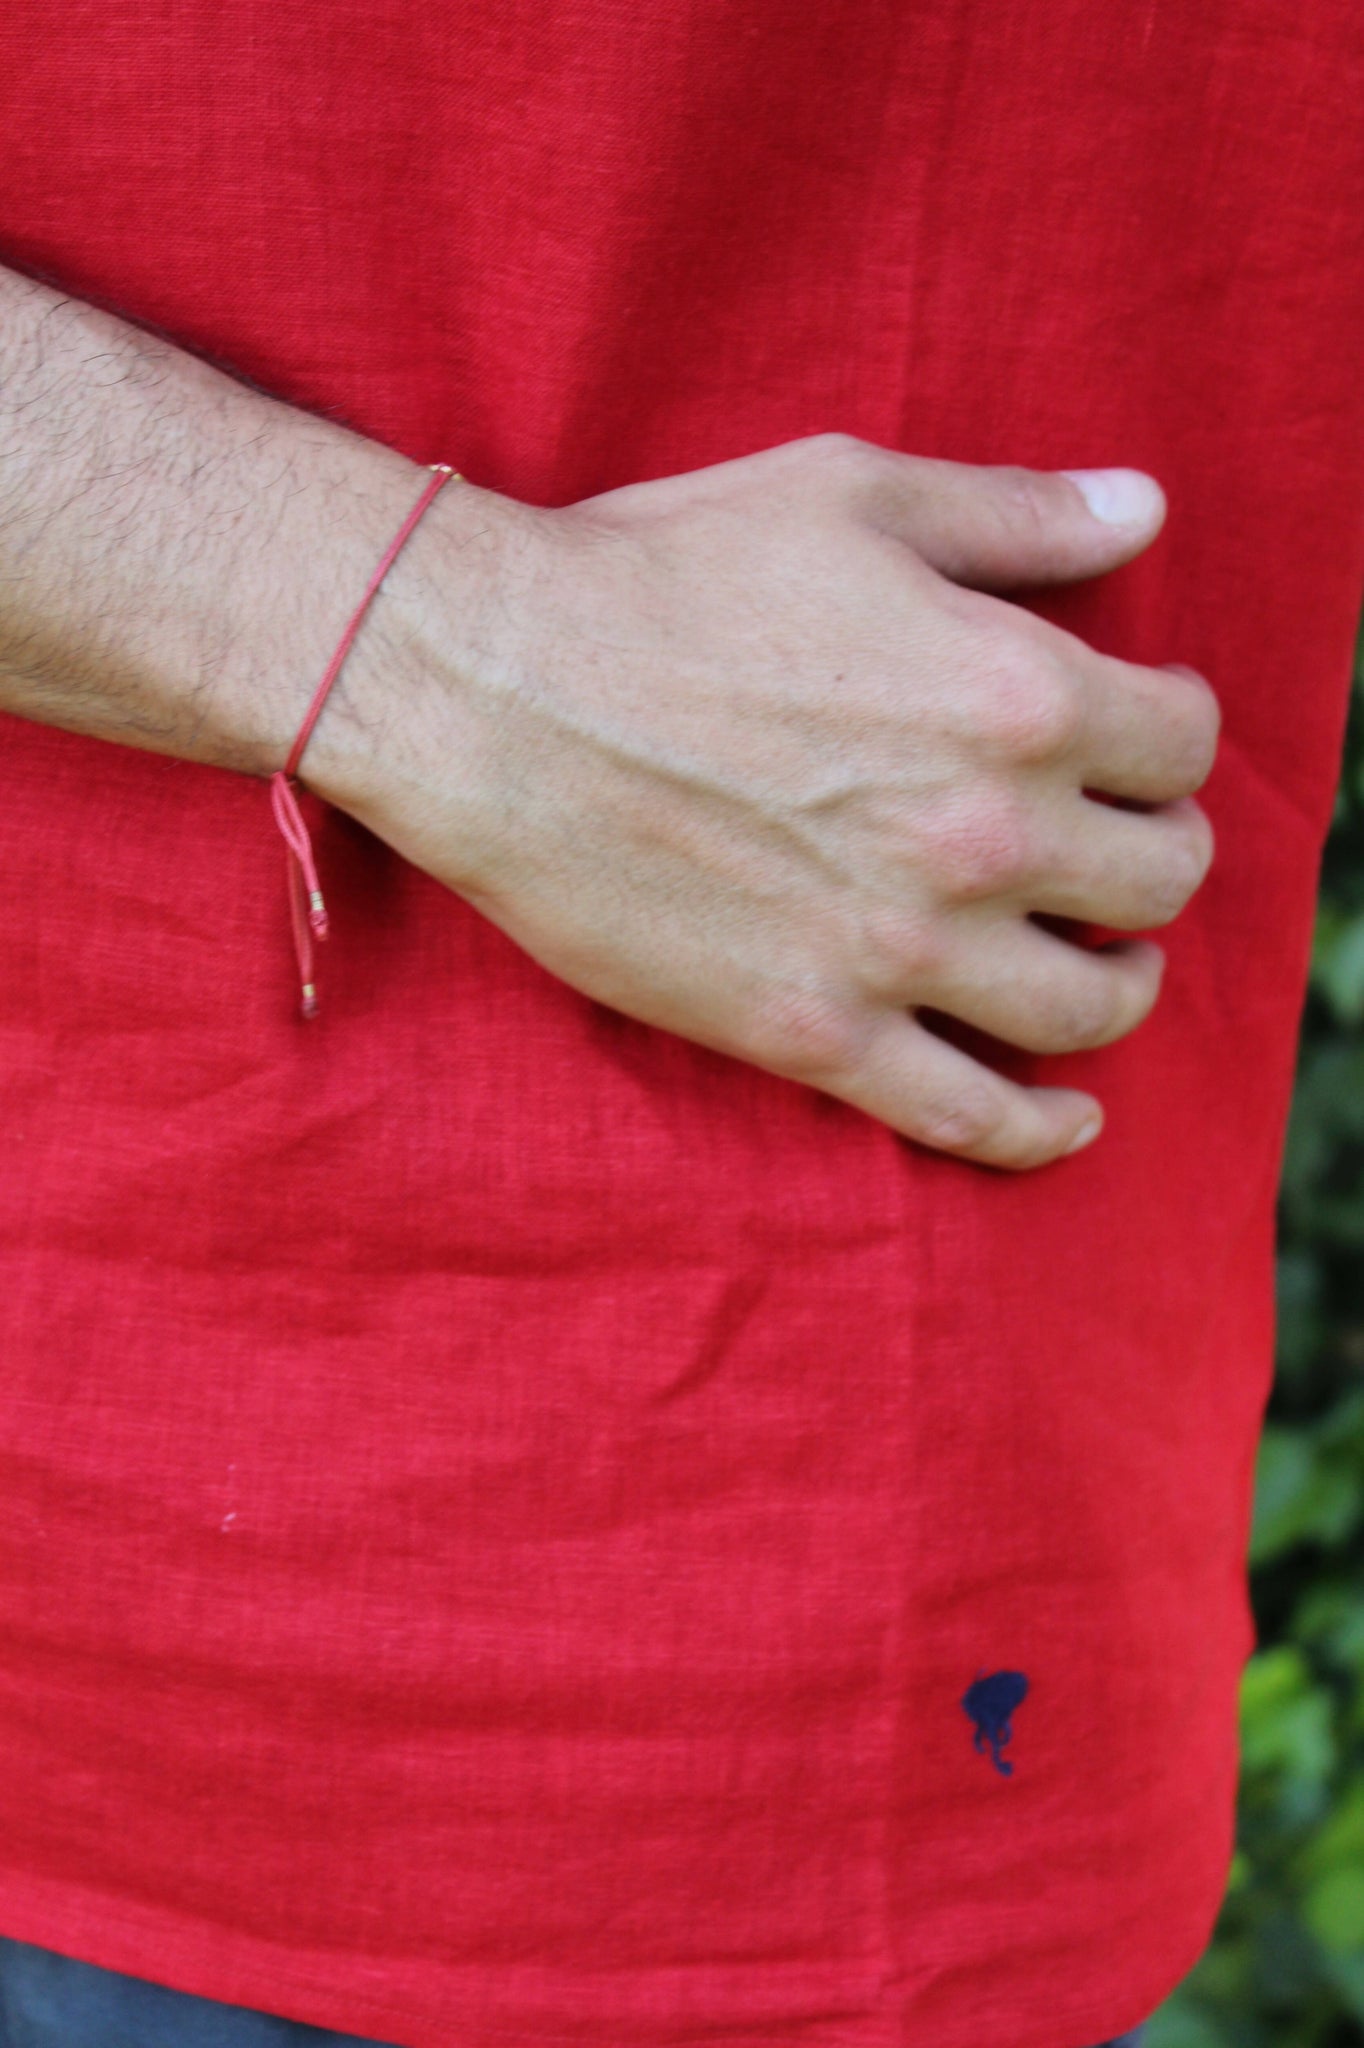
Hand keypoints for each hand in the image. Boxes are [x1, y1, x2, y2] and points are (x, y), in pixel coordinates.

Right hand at [328, 434, 1218, 1169]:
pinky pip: (968, 1116)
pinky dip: (1040, 1130)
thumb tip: (1148, 508)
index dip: (1171, 733)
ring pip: (1088, 1006)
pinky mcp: (816, 1033)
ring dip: (1122, 983)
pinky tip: (1070, 1118)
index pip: (1181, 742)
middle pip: (1159, 877)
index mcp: (1015, 691)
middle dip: (1157, 853)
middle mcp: (984, 833)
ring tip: (1103, 962)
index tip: (1138, 735)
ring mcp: (901, 949)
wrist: (494, 694)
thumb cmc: (661, 576)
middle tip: (1118, 842)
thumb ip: (1015, 513)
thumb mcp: (847, 498)